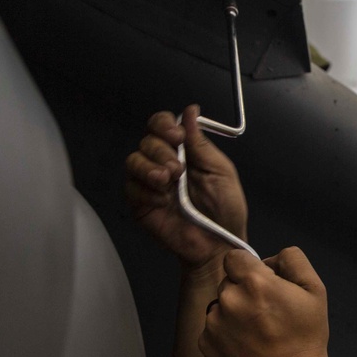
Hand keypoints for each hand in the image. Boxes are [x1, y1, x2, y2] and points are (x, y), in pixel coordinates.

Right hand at [125, 104, 248, 268]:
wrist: (218, 245)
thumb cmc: (225, 210)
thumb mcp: (220, 172)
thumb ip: (202, 144)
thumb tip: (190, 111)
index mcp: (184, 152)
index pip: (162, 125)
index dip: (164, 125)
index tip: (178, 137)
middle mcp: (163, 163)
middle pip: (146, 141)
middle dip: (160, 150)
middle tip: (178, 170)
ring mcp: (149, 184)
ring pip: (133, 161)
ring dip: (150, 167)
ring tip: (169, 182)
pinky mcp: (139, 204)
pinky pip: (131, 188)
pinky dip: (146, 191)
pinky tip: (163, 201)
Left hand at [199, 247, 330, 356]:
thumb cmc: (306, 337)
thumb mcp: (315, 289)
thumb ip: (292, 260)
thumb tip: (268, 260)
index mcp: (253, 282)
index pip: (234, 258)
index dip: (248, 268)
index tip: (261, 285)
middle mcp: (227, 300)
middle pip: (227, 284)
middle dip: (243, 292)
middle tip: (266, 314)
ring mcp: (213, 325)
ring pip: (219, 309)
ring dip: (233, 315)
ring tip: (256, 335)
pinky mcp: (205, 347)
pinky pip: (213, 332)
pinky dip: (226, 337)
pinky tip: (246, 349)